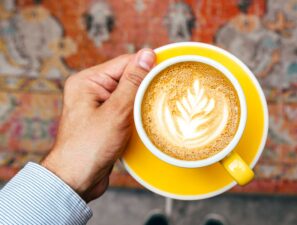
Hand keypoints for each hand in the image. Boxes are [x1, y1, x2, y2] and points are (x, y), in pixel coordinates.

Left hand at [41, 49, 155, 201]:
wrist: (76, 180)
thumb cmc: (89, 146)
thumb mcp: (116, 111)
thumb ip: (132, 82)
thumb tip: (147, 54)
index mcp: (87, 81)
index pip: (124, 63)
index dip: (146, 65)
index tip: (168, 68)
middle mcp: (91, 90)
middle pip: (127, 78)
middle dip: (145, 85)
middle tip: (166, 91)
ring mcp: (98, 106)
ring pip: (129, 95)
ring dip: (142, 101)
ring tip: (159, 106)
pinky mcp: (106, 120)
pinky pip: (126, 109)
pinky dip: (137, 113)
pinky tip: (148, 118)